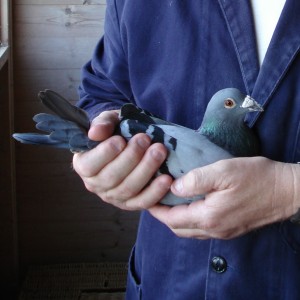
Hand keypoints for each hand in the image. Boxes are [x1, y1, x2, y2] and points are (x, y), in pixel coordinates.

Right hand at [73, 110, 172, 209]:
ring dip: (146, 170)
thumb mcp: (108, 121)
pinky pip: (143, 202)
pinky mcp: (131, 204)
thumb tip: (95, 133)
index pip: (89, 165)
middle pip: (112, 178)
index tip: (120, 140)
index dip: (105, 153)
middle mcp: (96, 185)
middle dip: (131, 158)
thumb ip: (102, 123)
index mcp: (84, 166)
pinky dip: (156, 192)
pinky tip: (167, 179)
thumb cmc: (115, 131)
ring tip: (160, 151)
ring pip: (129, 189)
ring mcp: (114, 197)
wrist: (127, 142)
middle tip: (145, 139)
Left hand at [149, 157, 299, 238]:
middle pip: (179, 228)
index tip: (147, 197)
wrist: (287, 191)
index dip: (156, 210)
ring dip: (176, 218)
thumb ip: (195, 180)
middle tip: (156, 198)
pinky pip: (203, 228)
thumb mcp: (223, 171)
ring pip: (190, 230)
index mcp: (209, 217)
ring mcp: (224, 231)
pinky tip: (191, 205)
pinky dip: (190, 219)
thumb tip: (174, 188)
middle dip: (164, 216)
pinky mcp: (231, 228)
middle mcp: (214, 230)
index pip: (172, 219)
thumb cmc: (256, 177)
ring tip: (170, 201)